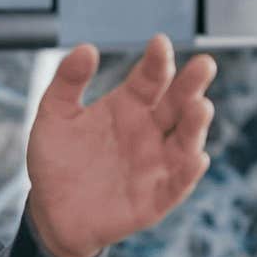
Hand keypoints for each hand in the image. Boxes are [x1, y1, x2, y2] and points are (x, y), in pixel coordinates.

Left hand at [24, 34, 217, 256]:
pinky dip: (188, 173)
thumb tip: (86, 48)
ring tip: (200, 106)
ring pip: (184, 142)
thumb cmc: (57, 162)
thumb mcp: (54, 117)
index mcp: (129, 106)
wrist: (52, 213)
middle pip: (177, 104)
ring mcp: (155, 164)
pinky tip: (196, 158)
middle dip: (191, 85)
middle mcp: (149, 131)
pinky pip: (176, 184)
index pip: (150, 79)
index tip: (160, 43)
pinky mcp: (155, 198)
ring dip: (195, 125)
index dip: (157, 61)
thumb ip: (67, 82)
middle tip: (204, 64)